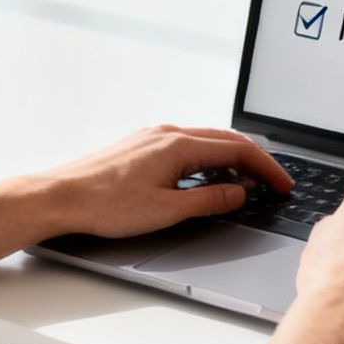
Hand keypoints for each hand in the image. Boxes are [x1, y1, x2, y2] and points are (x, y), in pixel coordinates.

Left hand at [39, 125, 291, 238]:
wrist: (60, 197)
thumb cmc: (105, 205)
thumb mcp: (167, 210)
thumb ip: (209, 201)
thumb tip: (238, 194)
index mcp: (179, 145)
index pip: (238, 151)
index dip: (266, 169)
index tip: (283, 185)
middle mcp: (168, 133)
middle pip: (226, 140)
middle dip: (255, 161)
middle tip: (274, 183)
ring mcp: (153, 137)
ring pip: (206, 141)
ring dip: (232, 160)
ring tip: (247, 183)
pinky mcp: (141, 146)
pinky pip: (187, 146)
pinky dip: (209, 159)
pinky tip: (208, 177)